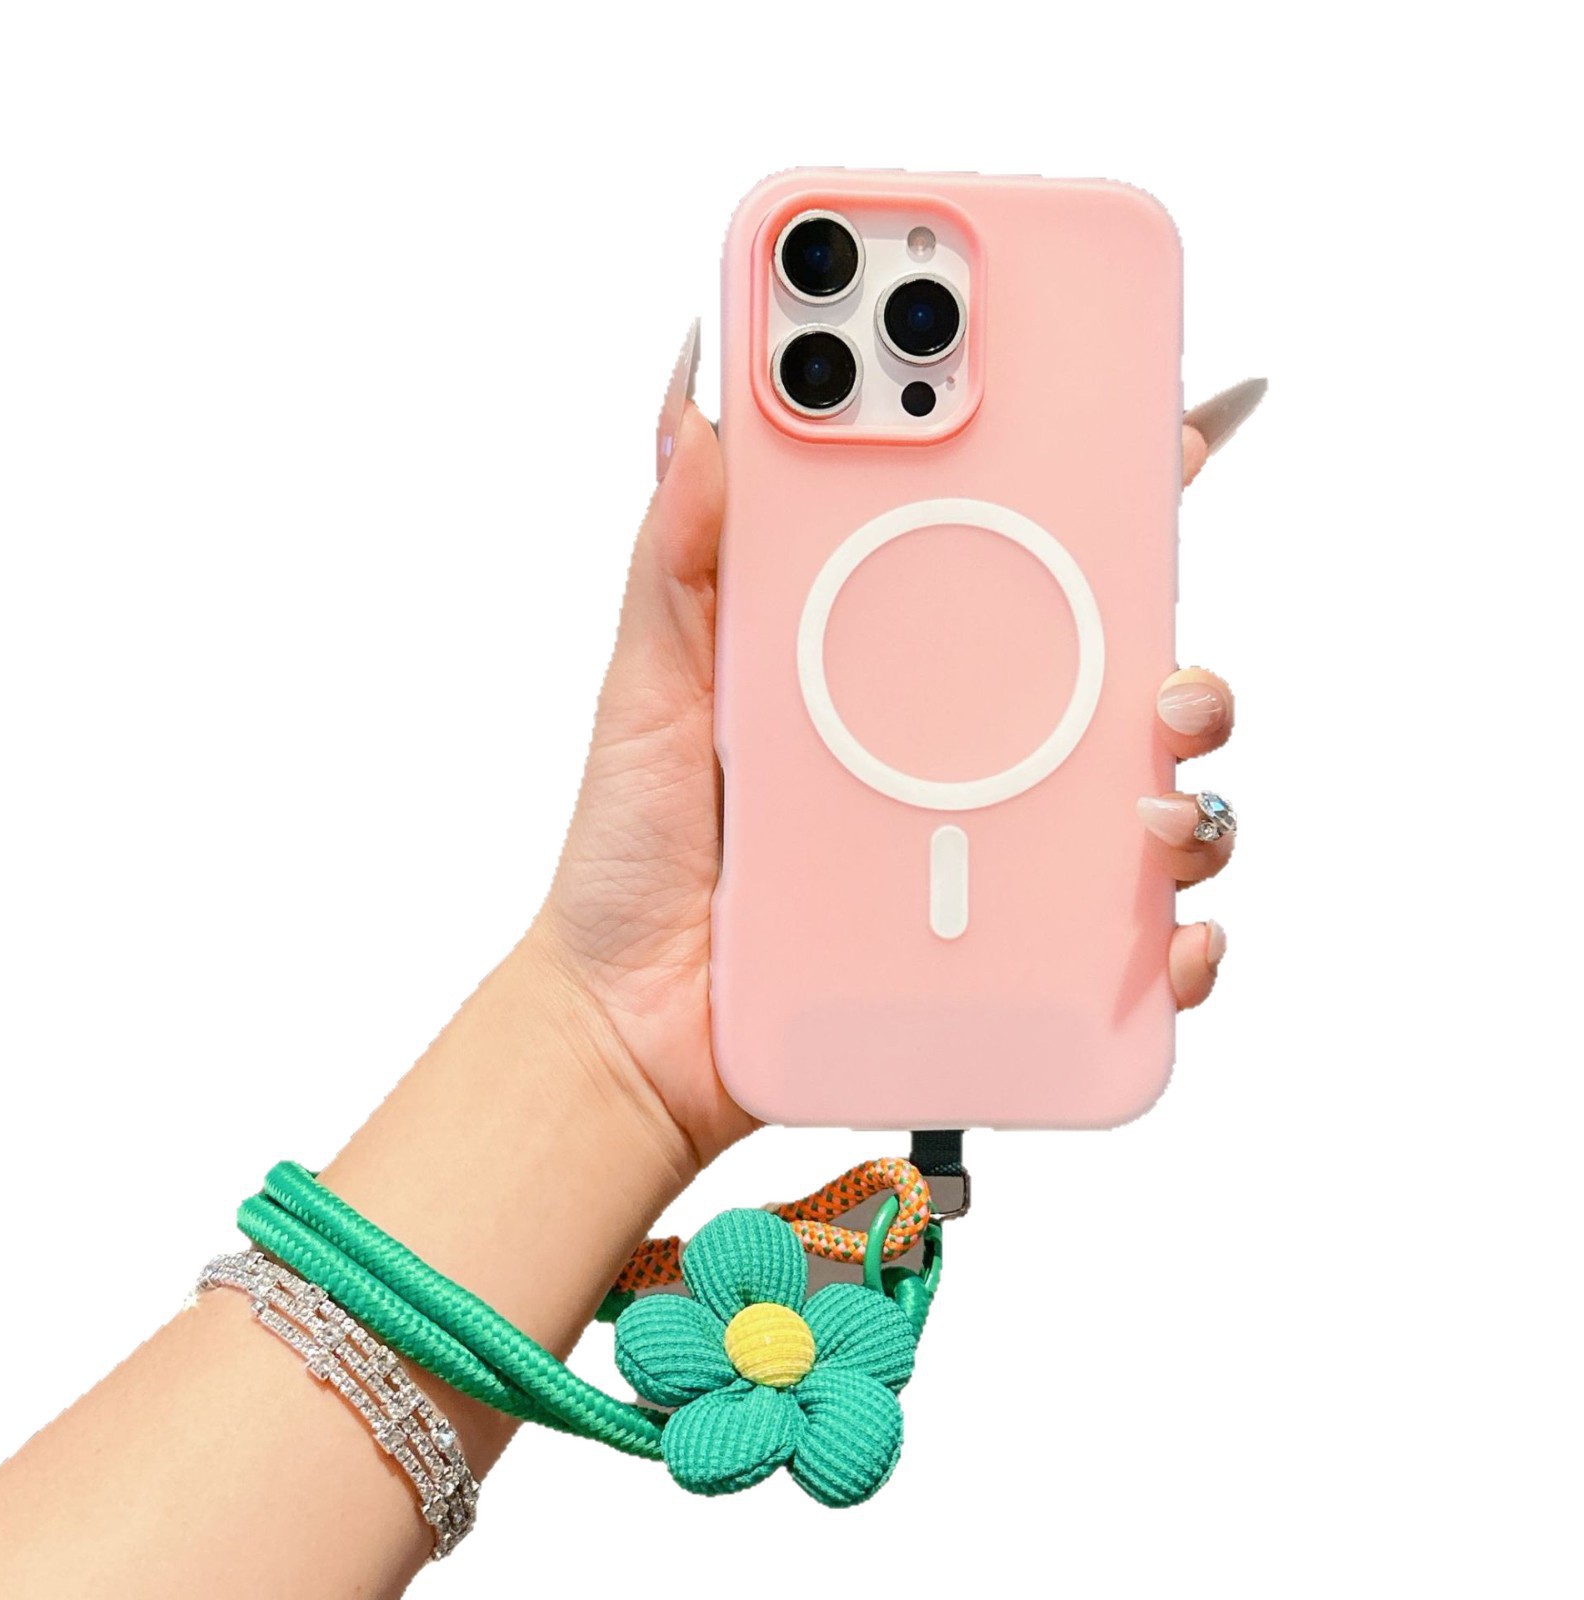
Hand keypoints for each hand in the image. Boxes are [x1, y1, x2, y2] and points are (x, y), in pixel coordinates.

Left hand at [533, 334, 1261, 1167]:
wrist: (629, 1023)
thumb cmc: (639, 852)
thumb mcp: (650, 686)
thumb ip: (678, 557)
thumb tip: (694, 405)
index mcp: (898, 666)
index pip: (1023, 563)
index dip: (1102, 491)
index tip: (1156, 425)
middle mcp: (970, 752)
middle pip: (1120, 674)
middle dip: (1177, 636)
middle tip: (1161, 633)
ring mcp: (999, 855)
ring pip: (1158, 797)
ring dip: (1192, 780)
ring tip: (1149, 781)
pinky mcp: (1008, 957)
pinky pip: (1133, 948)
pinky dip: (1177, 941)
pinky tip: (1162, 935)